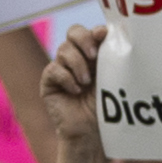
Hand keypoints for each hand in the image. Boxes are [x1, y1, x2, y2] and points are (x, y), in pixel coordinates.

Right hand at [41, 24, 103, 143]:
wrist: (91, 132)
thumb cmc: (106, 108)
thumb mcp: (112, 77)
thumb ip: (110, 55)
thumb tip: (108, 30)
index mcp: (94, 54)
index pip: (89, 31)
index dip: (94, 31)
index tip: (104, 36)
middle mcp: (76, 58)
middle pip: (73, 32)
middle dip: (83, 40)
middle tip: (93, 56)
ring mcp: (61, 68)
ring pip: (64, 49)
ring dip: (77, 64)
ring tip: (86, 83)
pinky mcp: (49, 82)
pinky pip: (53, 69)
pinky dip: (66, 78)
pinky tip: (75, 91)